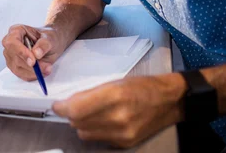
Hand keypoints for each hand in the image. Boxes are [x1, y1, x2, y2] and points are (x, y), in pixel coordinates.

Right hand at [2, 24, 63, 80]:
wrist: (50, 44)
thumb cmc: (48, 37)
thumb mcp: (50, 38)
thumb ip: (43, 44)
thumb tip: (36, 53)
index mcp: (16, 31)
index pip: (12, 42)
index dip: (21, 52)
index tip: (33, 61)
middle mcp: (10, 43)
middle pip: (14, 57)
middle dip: (30, 66)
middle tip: (46, 67)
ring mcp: (11, 56)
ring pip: (17, 68)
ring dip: (33, 72)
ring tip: (47, 68)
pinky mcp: (14, 66)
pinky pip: (21, 75)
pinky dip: (32, 76)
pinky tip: (42, 72)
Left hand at [52, 74, 185, 147]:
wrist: (169, 101)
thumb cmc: (141, 87)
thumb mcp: (114, 82)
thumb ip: (89, 94)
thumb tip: (68, 103)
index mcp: (114, 96)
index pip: (75, 109)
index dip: (62, 108)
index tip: (57, 105)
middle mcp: (118, 117)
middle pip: (78, 123)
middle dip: (71, 115)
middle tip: (73, 106)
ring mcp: (122, 133)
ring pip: (85, 134)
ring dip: (81, 124)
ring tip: (90, 113)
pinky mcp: (125, 142)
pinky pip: (98, 139)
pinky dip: (95, 131)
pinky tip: (102, 121)